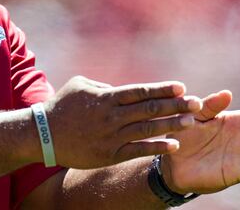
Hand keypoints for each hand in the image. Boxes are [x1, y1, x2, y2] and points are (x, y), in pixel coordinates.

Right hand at [44, 76, 201, 169]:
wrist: (42, 134)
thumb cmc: (62, 106)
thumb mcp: (80, 85)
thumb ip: (105, 87)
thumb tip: (123, 89)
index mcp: (106, 97)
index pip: (139, 91)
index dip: (162, 89)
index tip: (181, 87)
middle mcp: (111, 116)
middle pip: (148, 109)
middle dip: (175, 105)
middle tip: (197, 103)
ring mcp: (110, 136)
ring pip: (146, 130)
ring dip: (171, 125)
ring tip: (192, 122)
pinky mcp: (108, 154)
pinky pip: (137, 150)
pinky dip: (156, 147)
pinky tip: (174, 145)